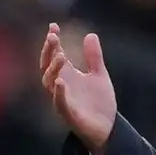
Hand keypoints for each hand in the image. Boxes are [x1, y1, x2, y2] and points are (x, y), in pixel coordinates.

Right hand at [39, 23, 117, 154]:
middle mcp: (61, 86)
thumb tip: (90, 35)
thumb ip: (94, 57)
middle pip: (47, 67)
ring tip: (60, 56)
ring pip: (50, 83)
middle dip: (48, 52)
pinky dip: (59, 93)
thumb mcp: (99, 75)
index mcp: (67, 75)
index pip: (54, 55)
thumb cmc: (99, 102)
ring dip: (53, 69)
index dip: (52, 42)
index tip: (53, 26)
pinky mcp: (69, 114)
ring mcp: (63, 100)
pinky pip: (59, 103)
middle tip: (53, 37)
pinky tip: (61, 82)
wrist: (108, 128)